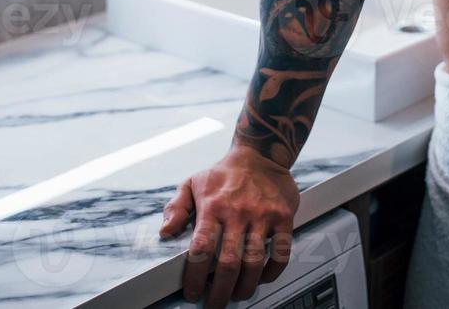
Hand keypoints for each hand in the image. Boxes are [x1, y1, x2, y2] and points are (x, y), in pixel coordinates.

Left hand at [159, 145, 299, 307]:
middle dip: (220, 292)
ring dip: (245, 287)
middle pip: (229, 263)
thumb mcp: (192, 183)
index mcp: (213, 206)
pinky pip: (281, 251)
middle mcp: (238, 212)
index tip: (193, 292)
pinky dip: (272, 271)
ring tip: (238, 295)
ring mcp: (262, 215)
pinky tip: (263, 277)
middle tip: (215, 304)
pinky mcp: (283, 216)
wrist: (260, 154)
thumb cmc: (224, 174)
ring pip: (254, 262)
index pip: (202, 249)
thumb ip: (176, 208)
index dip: (196, 277)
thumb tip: (165, 232)